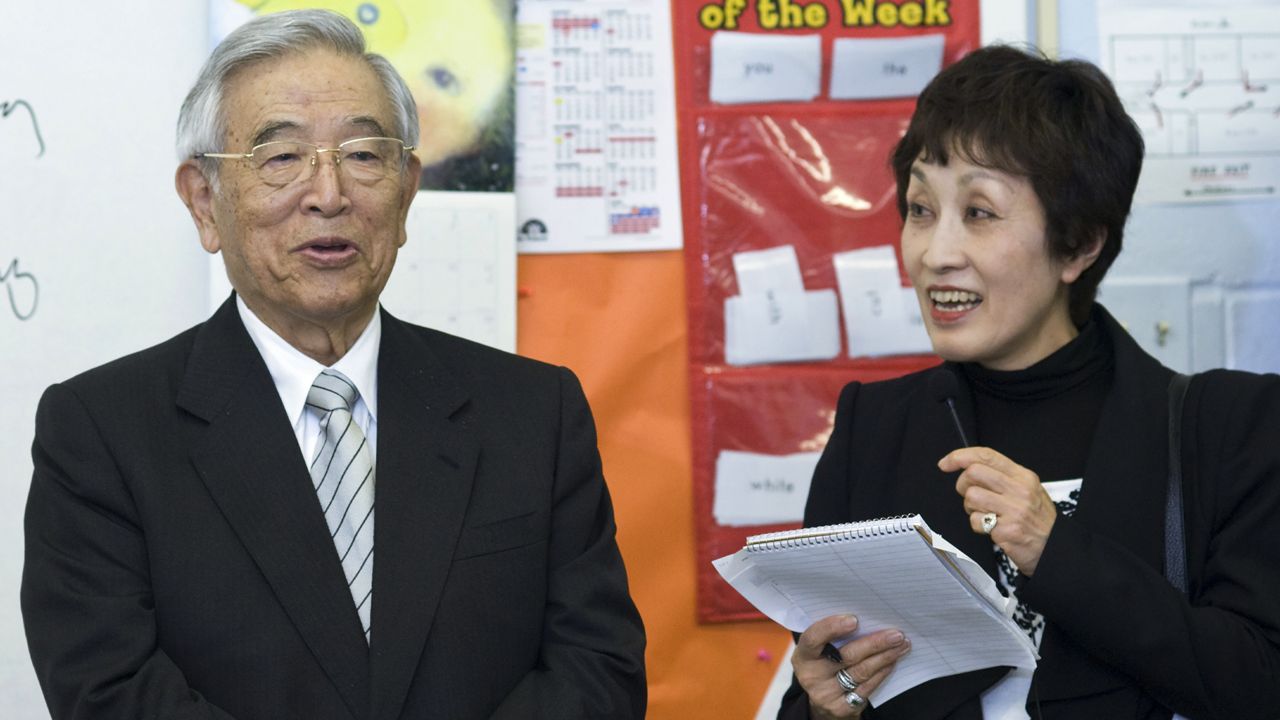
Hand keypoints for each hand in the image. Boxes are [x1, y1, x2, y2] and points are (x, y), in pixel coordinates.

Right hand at [792, 614, 910, 718]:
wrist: (823, 700)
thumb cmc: (825, 663)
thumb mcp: (821, 650)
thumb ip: (833, 636)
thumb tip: (867, 616)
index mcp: (803, 656)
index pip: (813, 639)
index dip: (832, 628)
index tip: (854, 620)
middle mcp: (811, 676)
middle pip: (846, 656)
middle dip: (875, 643)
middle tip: (895, 634)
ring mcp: (826, 694)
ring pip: (862, 671)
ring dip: (885, 656)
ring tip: (901, 645)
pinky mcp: (842, 707)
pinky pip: (868, 687)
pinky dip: (883, 672)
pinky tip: (892, 661)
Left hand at [941, 446, 1056, 575]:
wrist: (1056, 550)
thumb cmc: (1038, 520)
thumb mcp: (1028, 490)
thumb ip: (1002, 477)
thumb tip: (968, 466)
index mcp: (1023, 476)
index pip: (987, 455)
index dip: (960, 456)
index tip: (945, 463)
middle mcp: (1020, 490)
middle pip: (973, 473)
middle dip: (963, 485)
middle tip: (971, 496)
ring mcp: (1014, 510)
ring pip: (971, 497)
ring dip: (970, 508)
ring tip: (985, 514)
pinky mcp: (1007, 530)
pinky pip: (976, 521)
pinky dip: (977, 526)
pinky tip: (991, 529)